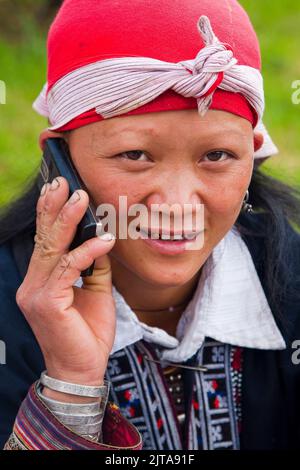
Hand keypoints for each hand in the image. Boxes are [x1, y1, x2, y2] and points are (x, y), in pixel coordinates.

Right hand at [16, 177, 115, 399]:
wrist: (83, 368)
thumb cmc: (88, 330)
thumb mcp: (95, 290)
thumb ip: (94, 264)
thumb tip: (100, 237)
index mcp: (42, 280)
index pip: (46, 240)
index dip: (51, 213)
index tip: (60, 188)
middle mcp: (33, 283)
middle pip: (45, 239)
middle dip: (55, 208)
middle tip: (66, 182)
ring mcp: (36, 293)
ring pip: (52, 248)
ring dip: (68, 220)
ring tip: (81, 198)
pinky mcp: (47, 303)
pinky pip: (69, 268)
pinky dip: (88, 251)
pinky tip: (104, 239)